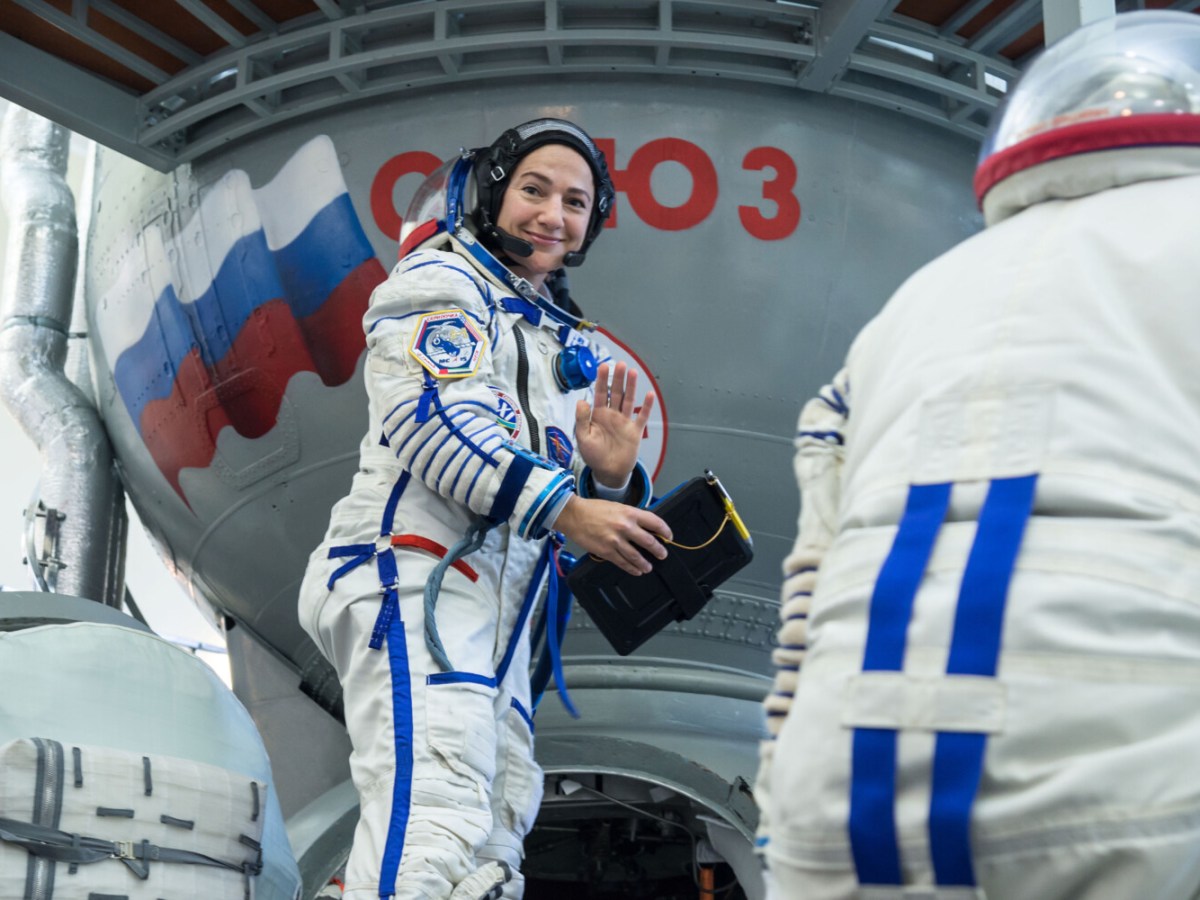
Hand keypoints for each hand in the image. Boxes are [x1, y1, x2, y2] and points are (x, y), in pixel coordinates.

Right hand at [554, 496, 671, 575]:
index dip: (665, 531)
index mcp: (630, 513)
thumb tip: (645, 527)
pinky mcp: (606, 551)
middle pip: (649, 542)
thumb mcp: (617, 507)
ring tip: (648, 567)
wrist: (574, 515)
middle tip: (662, 555)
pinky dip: (631, 568)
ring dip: (645, 563)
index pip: (655, 522)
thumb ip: (631, 517)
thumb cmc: (594, 509)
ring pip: (636, 556)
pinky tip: (636, 571)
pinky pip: (622, 562)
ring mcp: (616, 541)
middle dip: (659, 550)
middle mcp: (625, 527)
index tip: (669, 536)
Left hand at [576, 361, 654, 488]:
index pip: (600, 393)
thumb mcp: (583, 438)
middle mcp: (612, 415)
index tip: (603, 366)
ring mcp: (625, 422)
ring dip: (631, 387)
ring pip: (629, 400)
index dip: (602, 380)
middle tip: (620, 364)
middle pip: (616, 393)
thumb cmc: (594, 455)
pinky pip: (642, 417)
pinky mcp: (635, 431)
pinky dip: (647, 406)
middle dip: (618, 378)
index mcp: (598, 415)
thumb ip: (582, 419)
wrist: (609, 472)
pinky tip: (650, 394)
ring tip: (633, 372)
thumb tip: (582, 401)